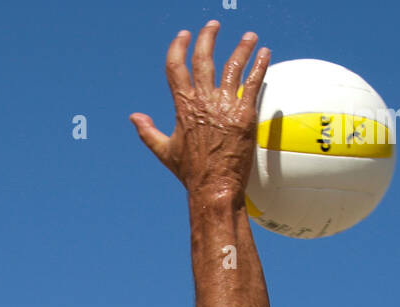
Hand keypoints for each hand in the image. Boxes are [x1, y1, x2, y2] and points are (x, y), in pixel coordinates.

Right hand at [129, 23, 269, 196]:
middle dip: (208, 36)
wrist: (214, 187)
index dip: (178, 47)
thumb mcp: (165, 151)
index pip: (176, 66)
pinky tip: (265, 53)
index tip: (183, 35)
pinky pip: (253, 82)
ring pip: (233, 64)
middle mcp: (203, 100)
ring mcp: (224, 105)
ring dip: (242, 46)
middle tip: (214, 26)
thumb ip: (148, 132)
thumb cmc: (190, 173)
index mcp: (183, 106)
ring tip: (249, 37)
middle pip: (204, 57)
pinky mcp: (244, 113)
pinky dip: (260, 64)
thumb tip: (134, 118)